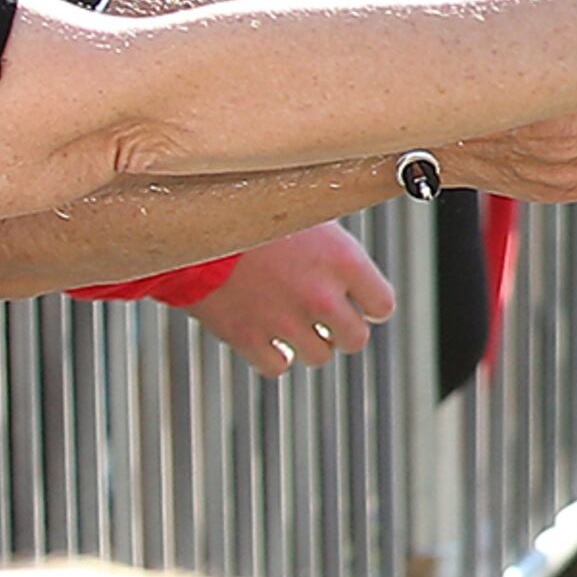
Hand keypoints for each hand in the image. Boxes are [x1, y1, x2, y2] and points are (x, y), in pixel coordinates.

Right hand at [194, 224, 401, 375]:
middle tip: (326, 316)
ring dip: (308, 342)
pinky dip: (272, 355)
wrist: (194, 222)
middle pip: (355, 338)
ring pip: (319, 357)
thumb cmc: (252, 210)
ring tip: (291, 318)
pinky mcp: (250, 339)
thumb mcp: (308, 215)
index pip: (382, 305)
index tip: (358, 301)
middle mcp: (321, 296)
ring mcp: (286, 322)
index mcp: (343, 261)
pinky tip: (265, 333)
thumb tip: (354, 265)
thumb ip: (335, 248)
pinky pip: (277, 366)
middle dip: (342, 330)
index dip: (370, 304)